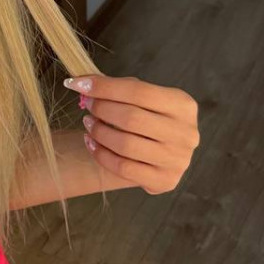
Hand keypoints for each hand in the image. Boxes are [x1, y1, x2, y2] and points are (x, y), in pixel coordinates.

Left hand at [63, 74, 199, 195]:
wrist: (164, 153)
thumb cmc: (150, 118)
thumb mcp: (146, 99)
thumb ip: (121, 89)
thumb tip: (83, 83)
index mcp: (183, 105)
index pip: (139, 91)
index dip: (104, 87)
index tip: (77, 83)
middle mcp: (186, 133)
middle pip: (131, 118)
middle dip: (101, 109)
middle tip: (87, 104)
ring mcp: (177, 160)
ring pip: (126, 145)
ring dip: (99, 132)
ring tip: (88, 123)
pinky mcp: (165, 181)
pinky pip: (124, 168)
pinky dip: (101, 154)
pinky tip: (91, 143)